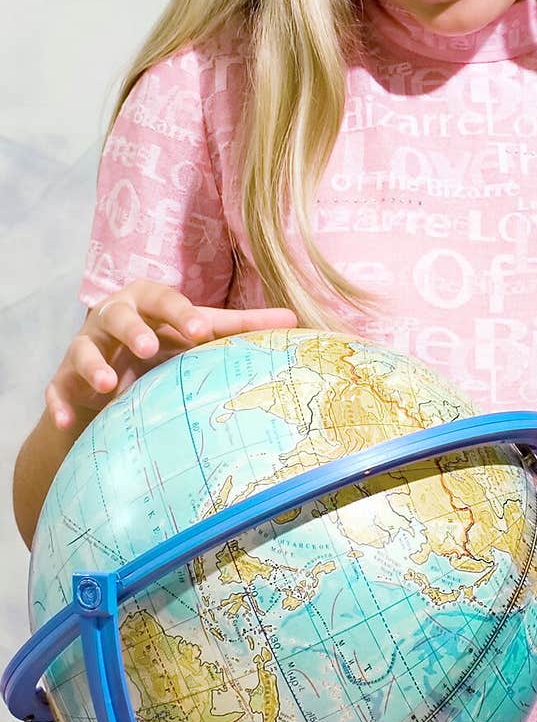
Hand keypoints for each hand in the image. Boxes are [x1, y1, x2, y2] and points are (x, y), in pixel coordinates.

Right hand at [45, 279, 298, 429]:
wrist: (110, 380)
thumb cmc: (162, 345)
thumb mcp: (196, 334)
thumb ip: (239, 328)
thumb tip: (294, 319)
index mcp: (145, 301)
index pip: (162, 300)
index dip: (178, 312)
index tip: (199, 331)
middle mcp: (110, 318)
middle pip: (117, 314)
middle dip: (131, 329)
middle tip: (148, 348)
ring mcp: (84, 349)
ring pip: (81, 349)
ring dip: (93, 365)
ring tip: (108, 385)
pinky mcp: (64, 381)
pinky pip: (57, 389)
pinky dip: (61, 404)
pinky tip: (68, 421)